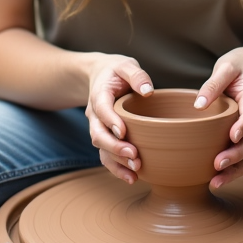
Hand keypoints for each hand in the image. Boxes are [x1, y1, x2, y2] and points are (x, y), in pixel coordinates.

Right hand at [83, 54, 154, 184]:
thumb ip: (136, 75)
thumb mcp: (126, 65)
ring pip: (101, 150)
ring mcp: (98, 128)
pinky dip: (117, 168)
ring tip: (135, 171)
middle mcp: (95, 115)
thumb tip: (148, 91)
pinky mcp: (106, 138)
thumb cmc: (116, 71)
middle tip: (134, 155)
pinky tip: (132, 178)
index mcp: (99, 95)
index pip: (102, 109)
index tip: (123, 131)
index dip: (111, 121)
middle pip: (98, 135)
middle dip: (114, 148)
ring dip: (116, 162)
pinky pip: (107, 157)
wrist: (100, 76)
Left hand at [192, 45, 242, 187]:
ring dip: (238, 169)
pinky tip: (221, 178)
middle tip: (217, 165)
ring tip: (216, 182)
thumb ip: (213, 84)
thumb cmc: (239, 64)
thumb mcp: (226, 66)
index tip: (231, 138)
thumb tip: (198, 105)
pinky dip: (238, 168)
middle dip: (238, 155)